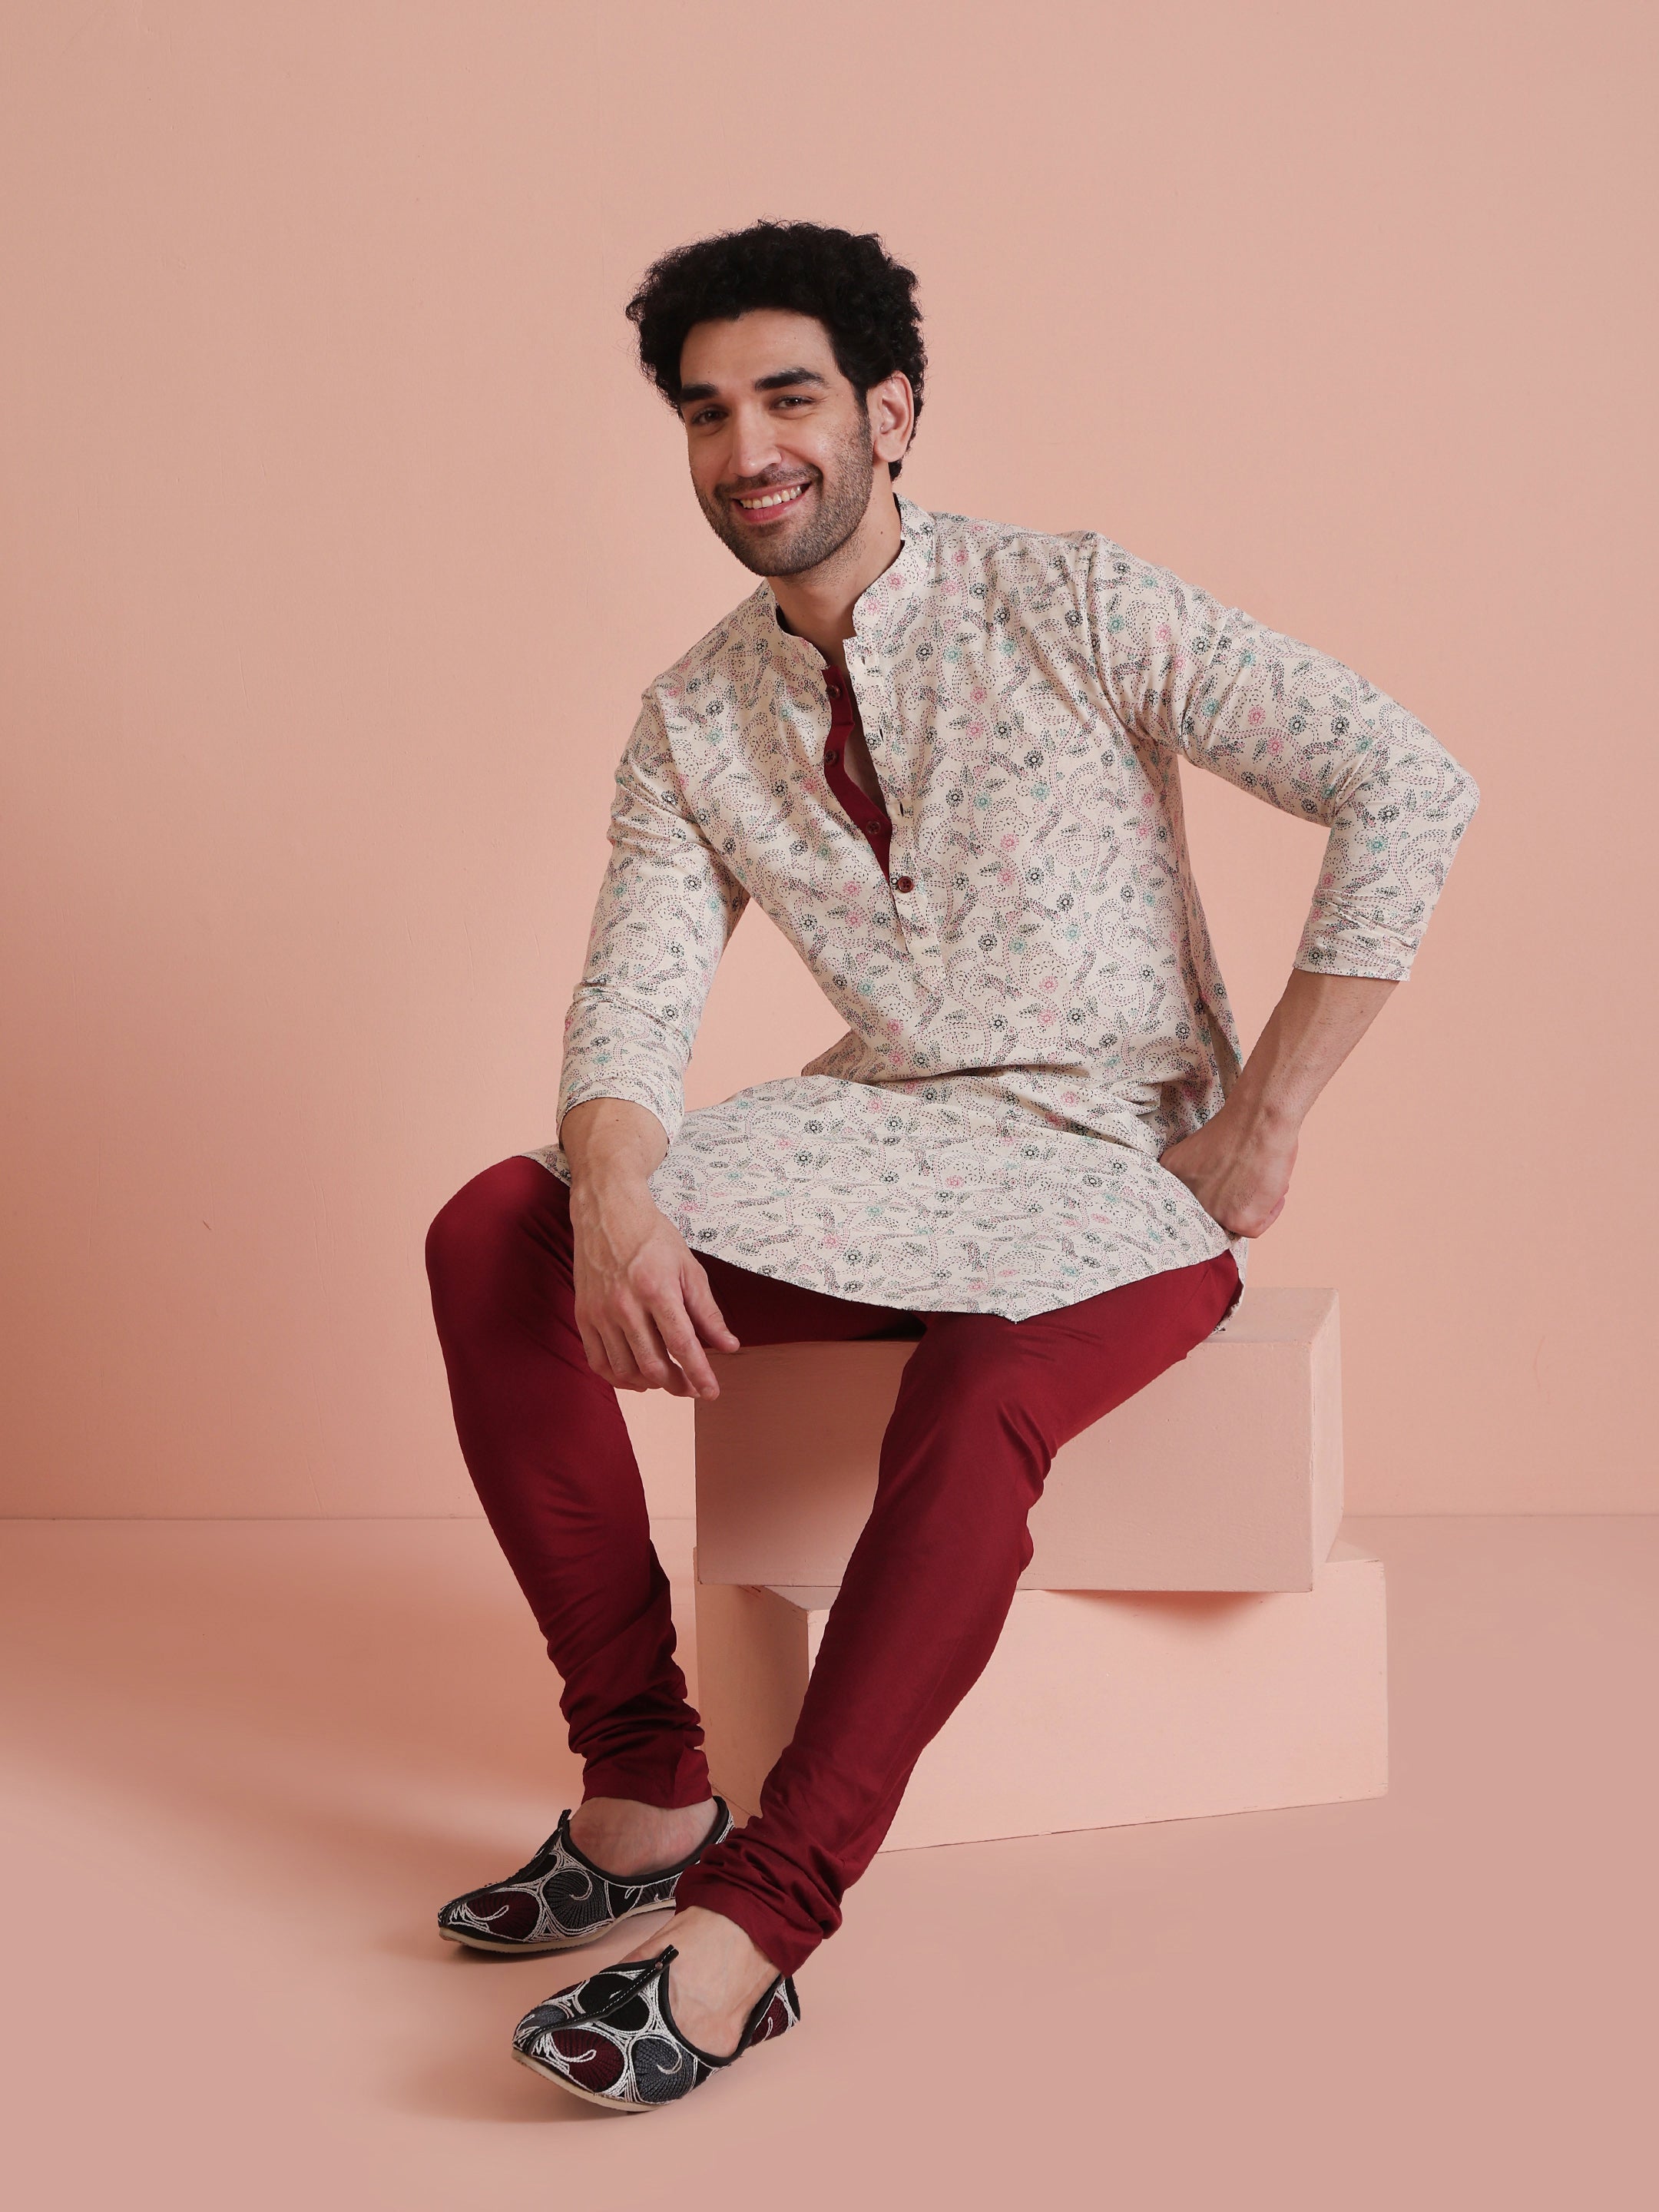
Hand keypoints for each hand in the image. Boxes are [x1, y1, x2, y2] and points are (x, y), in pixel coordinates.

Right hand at [570, 1177, 739, 1398]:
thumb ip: (707, 1311)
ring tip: (666, 1380)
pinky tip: (636, 1377)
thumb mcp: (689, 1268)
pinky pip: (598, 1362)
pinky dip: (618, 1378)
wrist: (607, 1212)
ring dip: (650, 1385)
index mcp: (657, 1289)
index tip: (711, 1392)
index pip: (682, 1345)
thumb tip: (727, 1346)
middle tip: (691, 1388)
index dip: (699, 1374)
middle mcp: (625, 1304)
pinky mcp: (583, 1315)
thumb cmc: (652, 1237)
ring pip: (625, 1369)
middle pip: (652, 1365)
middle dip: (677, 1385)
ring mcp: (600, 1312)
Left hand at [1159, 1099, 1298, 1238]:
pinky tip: (1271, 1186)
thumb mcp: (1200, 1153)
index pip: (1188, 1201)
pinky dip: (1270, 1210)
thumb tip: (1218, 1196)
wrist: (1258, 1118)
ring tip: (1260, 1176)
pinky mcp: (1238, 1221)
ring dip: (1252, 1205)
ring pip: (1234, 1222)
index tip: (1226, 1190)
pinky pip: (1256, 1228)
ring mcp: (1211, 1211)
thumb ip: (1200, 1175)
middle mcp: (1185, 1199)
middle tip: (1248, 1186)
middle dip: (1231, 1204)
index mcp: (1171, 1176)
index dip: (1212, 1196)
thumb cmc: (1239, 1126)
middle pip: (1210, 1215)